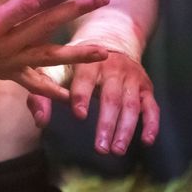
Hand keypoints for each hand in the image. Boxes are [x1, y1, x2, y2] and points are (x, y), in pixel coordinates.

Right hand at [0, 0, 108, 98]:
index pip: (30, 4)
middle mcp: (2, 47)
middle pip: (46, 28)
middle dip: (75, 12)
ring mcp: (4, 63)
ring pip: (45, 59)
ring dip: (75, 57)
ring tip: (104, 54)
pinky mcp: (1, 72)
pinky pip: (29, 83)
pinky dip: (48, 90)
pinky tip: (68, 95)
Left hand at [27, 53, 159, 154]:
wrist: (108, 42)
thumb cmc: (74, 64)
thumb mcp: (56, 70)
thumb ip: (43, 93)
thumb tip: (40, 121)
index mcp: (87, 61)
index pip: (85, 78)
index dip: (82, 95)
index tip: (78, 114)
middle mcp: (112, 68)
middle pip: (111, 97)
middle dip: (106, 123)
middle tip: (100, 148)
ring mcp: (131, 78)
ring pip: (131, 105)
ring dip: (125, 129)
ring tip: (117, 150)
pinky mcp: (145, 87)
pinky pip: (151, 107)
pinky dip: (151, 124)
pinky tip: (146, 141)